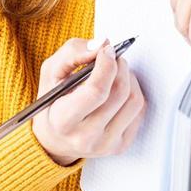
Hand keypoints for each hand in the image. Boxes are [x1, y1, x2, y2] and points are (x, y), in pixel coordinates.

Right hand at [30, 37, 145, 166]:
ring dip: (129, 78)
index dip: (107, 65)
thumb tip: (102, 44)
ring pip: (134, 101)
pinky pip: (140, 112)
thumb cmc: (52, 103)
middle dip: (119, 67)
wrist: (54, 139)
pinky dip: (133, 93)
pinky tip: (119, 91)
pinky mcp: (120, 146)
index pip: (96, 91)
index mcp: (63, 121)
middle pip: (119, 93)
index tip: (107, 51)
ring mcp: (105, 145)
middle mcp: (85, 138)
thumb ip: (72, 53)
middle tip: (112, 56)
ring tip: (116, 72)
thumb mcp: (50, 73)